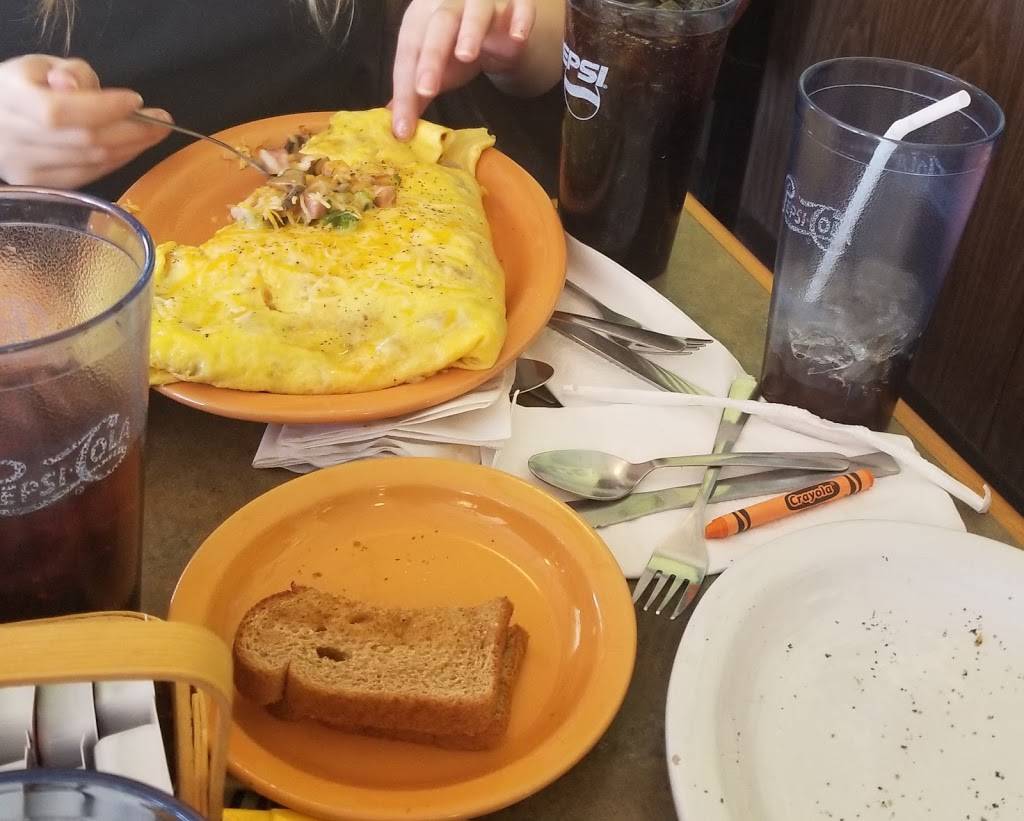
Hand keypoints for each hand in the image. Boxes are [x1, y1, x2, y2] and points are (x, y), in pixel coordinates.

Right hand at [0, 54, 171, 187]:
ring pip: (91, 161)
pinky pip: (88, 176)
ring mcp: (25, 167)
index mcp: (12, 98)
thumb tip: (74, 85)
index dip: (104, 108)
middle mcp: (13, 137)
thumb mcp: (44, 65)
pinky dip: (115, 162)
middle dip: (132, 131)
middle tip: (163, 122)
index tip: (137, 100)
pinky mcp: (38, 185)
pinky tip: (131, 149)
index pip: (61, 110)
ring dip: (130, 148)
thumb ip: (70, 73)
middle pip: (85, 140)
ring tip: (152, 134)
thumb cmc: (26, 87)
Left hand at [390, 0, 535, 139]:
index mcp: (422, 18)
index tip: (404, 125)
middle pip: (439, 26)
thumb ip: (414, 93)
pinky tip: (518, 37)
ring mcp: (484, 1)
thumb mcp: (434, 69)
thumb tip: (396, 126)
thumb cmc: (457, 45)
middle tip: (426, 90)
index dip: (404, 88)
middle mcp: (450, 3)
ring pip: (476, 11)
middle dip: (431, 57)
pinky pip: (521, 6)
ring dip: (470, 31)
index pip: (410, 51)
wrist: (498, 23)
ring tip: (466, 55)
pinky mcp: (516, 3)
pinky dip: (521, 19)